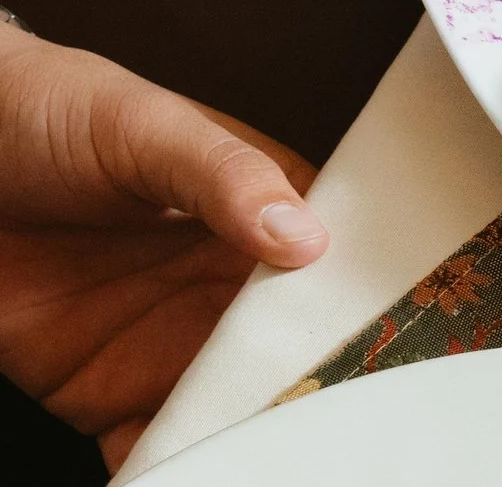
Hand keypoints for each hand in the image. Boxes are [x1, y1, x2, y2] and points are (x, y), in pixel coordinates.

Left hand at [0, 28, 326, 468]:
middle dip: (309, 390)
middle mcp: (230, 284)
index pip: (335, 264)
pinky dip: (169, 464)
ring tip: (265, 459)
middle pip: (292, 351)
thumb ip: (225, 176)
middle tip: (326, 424)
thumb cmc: (53, 112)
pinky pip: (151, 440)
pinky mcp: (108, 389)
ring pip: (231, 406)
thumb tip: (305, 237)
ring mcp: (172, 340)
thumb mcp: (148, 127)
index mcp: (263, 208)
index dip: (361, 306)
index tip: (386, 344)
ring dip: (246, 437)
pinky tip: (184, 471)